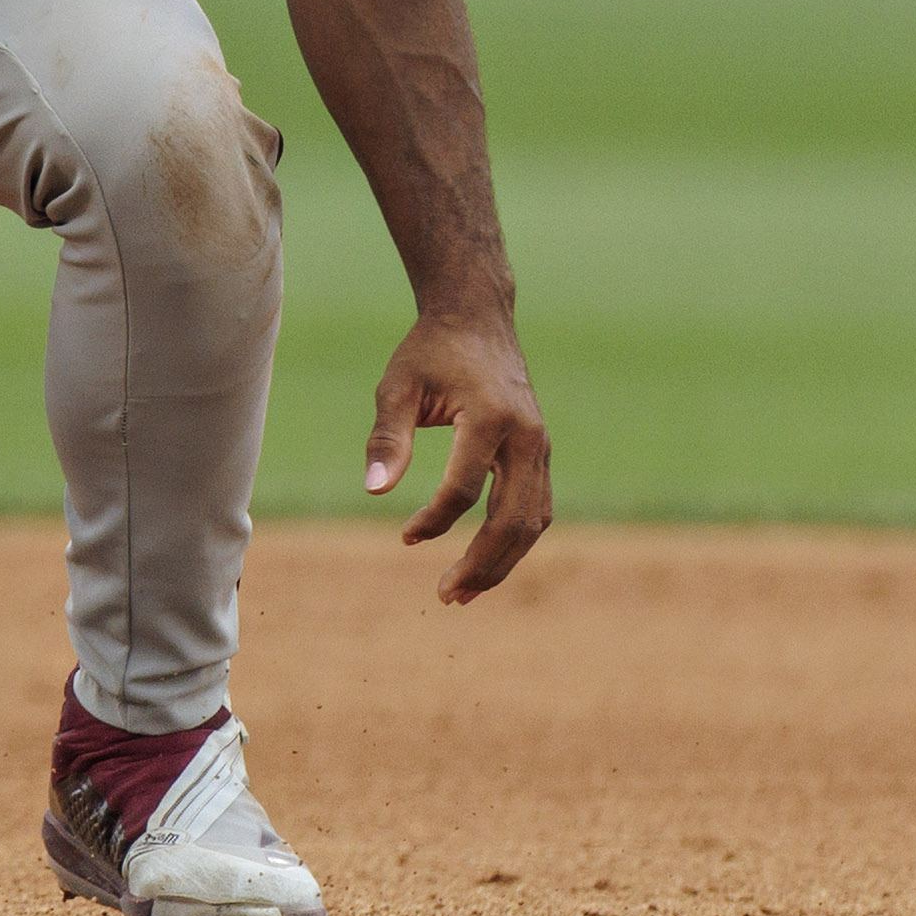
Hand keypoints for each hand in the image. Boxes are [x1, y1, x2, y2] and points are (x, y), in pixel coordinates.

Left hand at [365, 306, 551, 604]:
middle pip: (512, 519)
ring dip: (502, 562)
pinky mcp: (541, 452)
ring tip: (464, 592)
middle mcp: (527, 436)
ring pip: (532, 521)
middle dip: (481, 564)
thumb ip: (387, 438)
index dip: (434, 521)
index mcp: (491, 418)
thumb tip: (374, 493)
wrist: (476, 319)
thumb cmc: (429, 352)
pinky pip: (536, 508)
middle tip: (446, 596)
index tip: (406, 537)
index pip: (464, 489)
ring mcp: (541, 446)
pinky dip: (515, 540)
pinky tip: (485, 561)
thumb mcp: (397, 386)